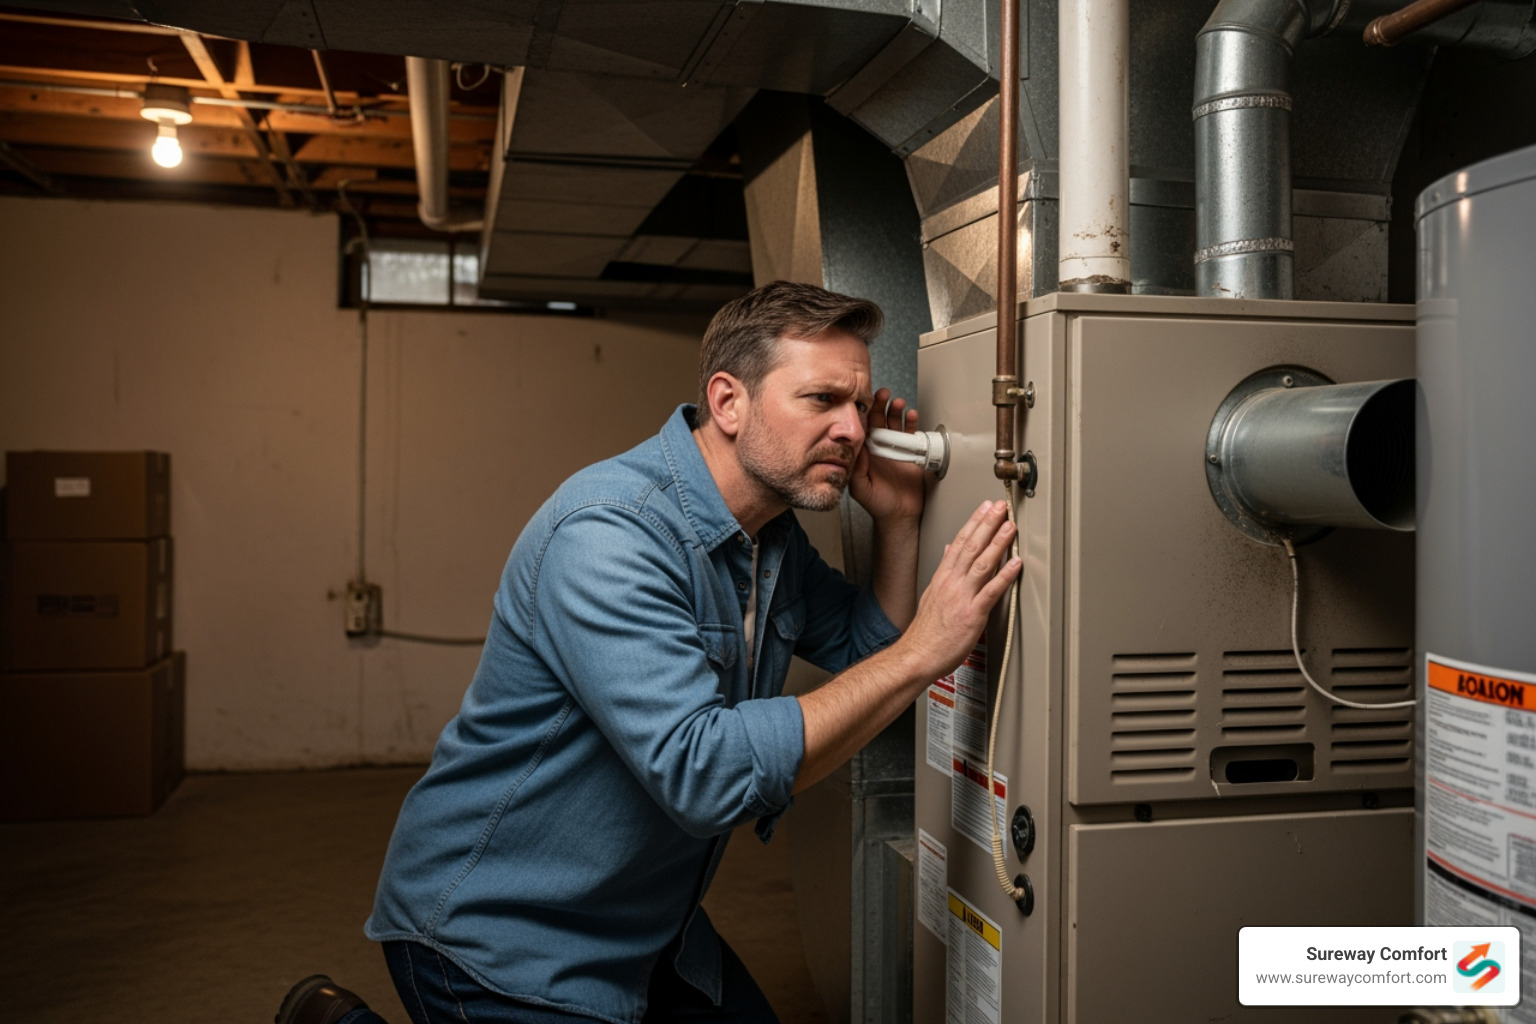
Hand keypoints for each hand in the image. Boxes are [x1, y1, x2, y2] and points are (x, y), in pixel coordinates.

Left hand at [848, 388, 924, 524]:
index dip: (863, 414)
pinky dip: (913, 423)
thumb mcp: (860, 488)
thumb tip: (857, 450)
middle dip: (880, 405)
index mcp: (865, 452)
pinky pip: (912, 433)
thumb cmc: (877, 504)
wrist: (899, 515)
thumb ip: (857, 470)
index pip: (862, 428)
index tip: (864, 401)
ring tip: (898, 403)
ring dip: (896, 411)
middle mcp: (880, 447)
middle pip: (879, 420)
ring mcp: (896, 448)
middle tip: (883, 394)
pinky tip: (912, 415)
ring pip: (895, 423)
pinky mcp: (912, 452)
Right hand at [897, 500, 1019, 679]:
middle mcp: (952, 583)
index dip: (974, 522)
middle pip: (971, 546)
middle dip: (988, 523)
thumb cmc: (926, 632)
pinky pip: (991, 591)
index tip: (985, 507)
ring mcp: (962, 597)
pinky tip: (1016, 563)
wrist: (918, 655)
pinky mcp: (973, 614)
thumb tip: (948, 551)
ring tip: (1010, 526)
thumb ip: (943, 571)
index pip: (959, 542)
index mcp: (942, 577)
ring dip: (998, 542)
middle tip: (1001, 506)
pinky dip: (1005, 575)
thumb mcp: (931, 594)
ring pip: (982, 563)